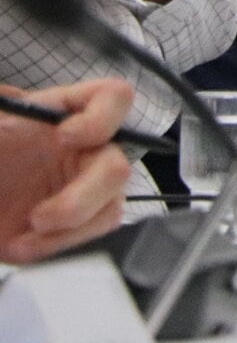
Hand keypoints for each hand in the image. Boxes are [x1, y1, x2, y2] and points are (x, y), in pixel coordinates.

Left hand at [0, 79, 134, 262]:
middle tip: (40, 216)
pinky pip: (89, 237)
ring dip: (68, 229)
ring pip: (110, 208)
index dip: (101, 118)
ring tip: (27, 235)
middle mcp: (83, 150)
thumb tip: (9, 95)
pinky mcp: (74, 224)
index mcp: (64, 115)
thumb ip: (5, 107)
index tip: (65, 137)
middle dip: (81, 198)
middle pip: (118, 168)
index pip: (113, 98)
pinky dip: (56, 247)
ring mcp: (83, 187)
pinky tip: (22, 246)